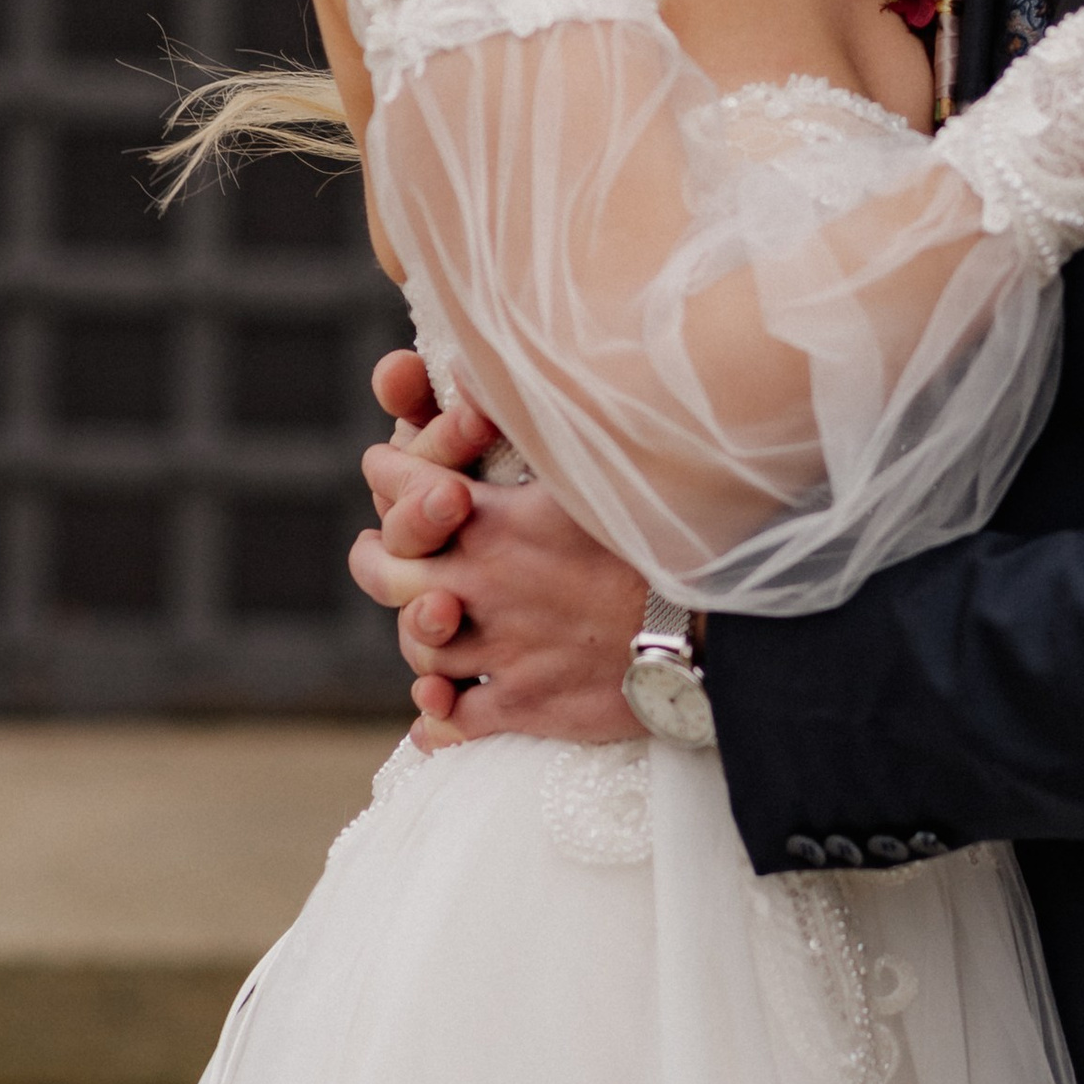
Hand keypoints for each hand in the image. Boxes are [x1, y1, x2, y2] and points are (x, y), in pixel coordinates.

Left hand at [350, 357, 642, 748]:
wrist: (709, 627)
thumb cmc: (660, 534)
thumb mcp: (594, 466)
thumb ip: (538, 423)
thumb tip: (487, 364)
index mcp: (492, 519)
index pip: (402, 484)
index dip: (387, 469)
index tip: (384, 463)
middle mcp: (480, 584)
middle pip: (384, 572)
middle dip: (374, 555)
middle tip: (377, 549)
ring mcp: (498, 648)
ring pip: (419, 646)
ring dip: (416, 631)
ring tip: (423, 618)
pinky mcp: (524, 704)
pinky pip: (454, 719)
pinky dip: (437, 715)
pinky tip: (434, 710)